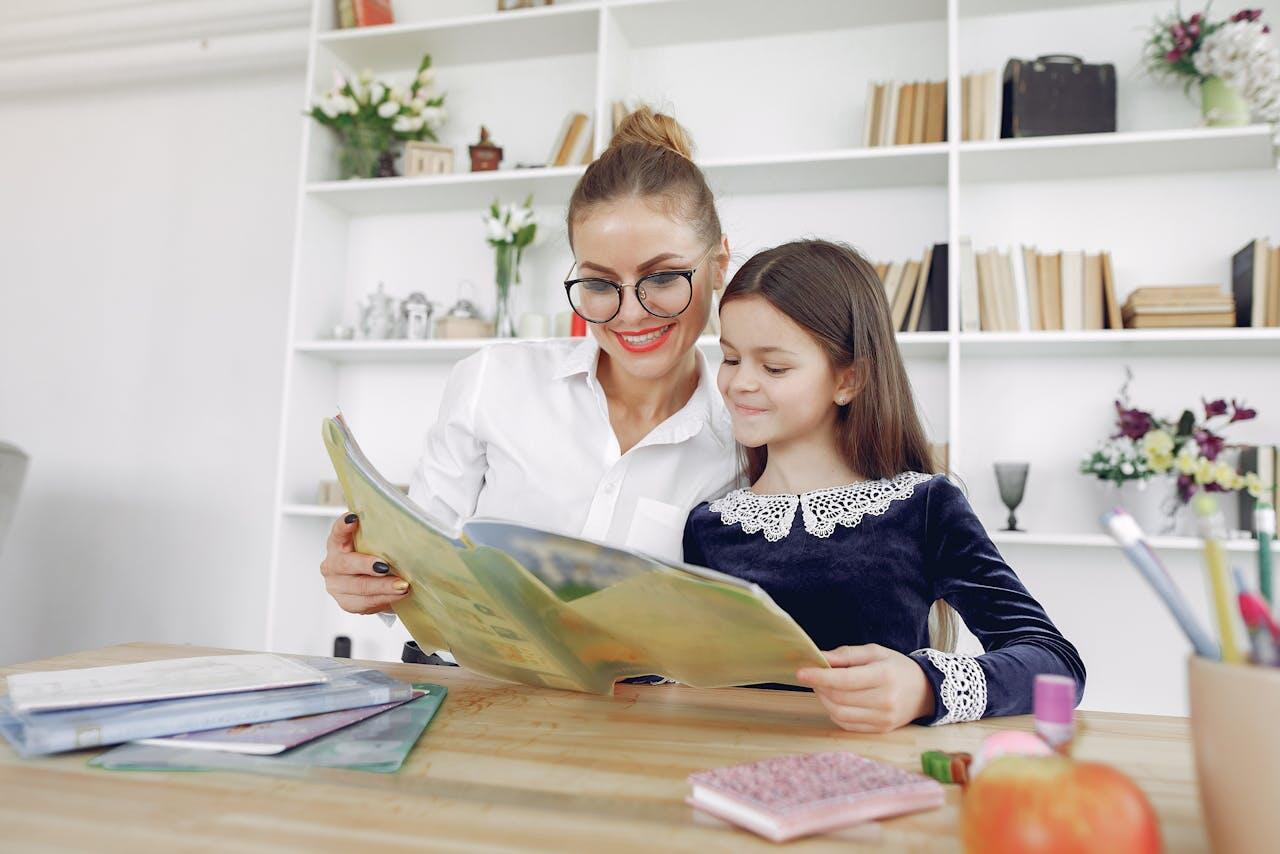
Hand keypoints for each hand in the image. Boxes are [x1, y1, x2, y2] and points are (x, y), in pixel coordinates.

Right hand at [320, 514, 410, 614]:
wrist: (371, 582)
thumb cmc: (373, 556)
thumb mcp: (373, 544)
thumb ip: (379, 536)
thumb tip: (405, 528)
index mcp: (337, 544)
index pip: (337, 532)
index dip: (344, 525)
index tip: (354, 518)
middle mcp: (332, 564)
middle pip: (346, 564)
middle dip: (368, 565)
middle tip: (385, 567)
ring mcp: (337, 585)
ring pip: (359, 587)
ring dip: (383, 587)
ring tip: (402, 585)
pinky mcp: (347, 602)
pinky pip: (365, 603)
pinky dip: (384, 599)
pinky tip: (397, 595)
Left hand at [795, 644, 934, 732]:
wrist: (925, 691)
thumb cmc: (896, 667)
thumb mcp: (874, 652)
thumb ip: (846, 654)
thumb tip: (819, 658)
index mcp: (884, 676)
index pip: (844, 680)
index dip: (819, 677)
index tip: (800, 672)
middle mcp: (885, 700)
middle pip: (839, 697)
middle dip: (819, 686)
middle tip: (812, 675)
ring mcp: (883, 719)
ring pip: (839, 713)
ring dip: (824, 700)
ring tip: (823, 687)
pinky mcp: (880, 730)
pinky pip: (846, 724)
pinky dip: (834, 712)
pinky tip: (835, 700)